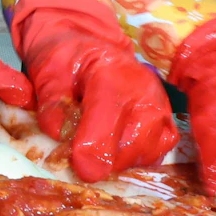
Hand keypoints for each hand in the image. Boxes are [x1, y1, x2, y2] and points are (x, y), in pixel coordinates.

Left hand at [11, 0, 176, 180]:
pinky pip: (155, 154)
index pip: (108, 125)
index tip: (77, 166)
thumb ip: (52, 105)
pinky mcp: (167, 123)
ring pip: (144, 155)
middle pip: (129, 147)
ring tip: (95, 147)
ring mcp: (161, 109)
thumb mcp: (48, 74)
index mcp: (113, 76)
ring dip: (117, 162)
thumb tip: (59, 135)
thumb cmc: (67, 61)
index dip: (90, 153)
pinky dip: (134, 160)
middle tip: (78, 153)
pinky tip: (114, 149)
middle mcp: (145, 93)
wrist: (90, 49)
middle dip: (101, 160)